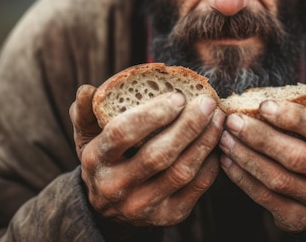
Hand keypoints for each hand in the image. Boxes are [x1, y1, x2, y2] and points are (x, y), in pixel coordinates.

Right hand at [69, 84, 224, 227]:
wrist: (107, 208)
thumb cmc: (105, 158)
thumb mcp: (87, 136)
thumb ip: (87, 112)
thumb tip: (87, 89)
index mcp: (96, 160)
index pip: (123, 133)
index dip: (153, 113)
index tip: (178, 95)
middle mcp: (116, 187)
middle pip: (158, 155)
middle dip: (188, 125)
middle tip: (207, 102)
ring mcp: (142, 206)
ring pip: (181, 172)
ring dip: (204, 142)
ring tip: (218, 118)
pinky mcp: (167, 216)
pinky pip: (196, 188)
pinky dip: (210, 163)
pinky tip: (217, 143)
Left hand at [218, 84, 305, 235]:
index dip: (292, 117)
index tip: (262, 105)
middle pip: (297, 156)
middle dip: (260, 137)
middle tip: (232, 121)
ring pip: (278, 178)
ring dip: (246, 157)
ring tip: (224, 138)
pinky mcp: (300, 220)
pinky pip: (266, 197)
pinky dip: (243, 178)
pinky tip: (227, 161)